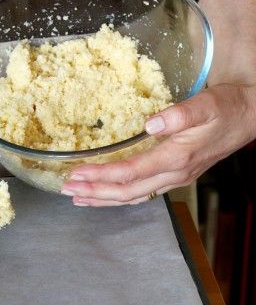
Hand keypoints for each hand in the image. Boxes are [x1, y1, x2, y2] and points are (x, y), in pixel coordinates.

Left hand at [60, 84, 255, 205]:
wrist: (250, 116)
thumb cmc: (226, 108)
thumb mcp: (205, 105)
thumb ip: (179, 114)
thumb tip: (151, 123)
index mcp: (176, 158)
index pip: (130, 172)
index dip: (101, 175)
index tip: (76, 173)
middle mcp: (174, 174)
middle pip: (127, 192)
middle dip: (95, 192)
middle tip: (67, 189)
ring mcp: (175, 178)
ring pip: (134, 197)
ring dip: (104, 199)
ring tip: (78, 198)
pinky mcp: (175, 176)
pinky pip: (142, 193)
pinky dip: (119, 196)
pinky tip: (106, 195)